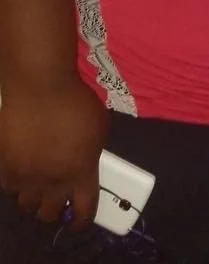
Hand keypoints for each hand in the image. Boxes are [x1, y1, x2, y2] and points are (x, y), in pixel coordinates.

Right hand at [0, 74, 107, 226]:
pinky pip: (9, 188)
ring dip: (34, 198)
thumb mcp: (98, 130)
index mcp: (81, 173)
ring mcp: (25, 176)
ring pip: (26, 204)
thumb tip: (82, 166)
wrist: (41, 88)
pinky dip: (16, 184)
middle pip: (50, 214)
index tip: (80, 222)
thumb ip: (90, 155)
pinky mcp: (4, 167)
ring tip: (39, 185)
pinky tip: (22, 171)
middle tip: (58, 199)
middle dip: (56, 210)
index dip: (83, 220)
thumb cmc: (77, 103)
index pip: (84, 209)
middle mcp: (52, 181)